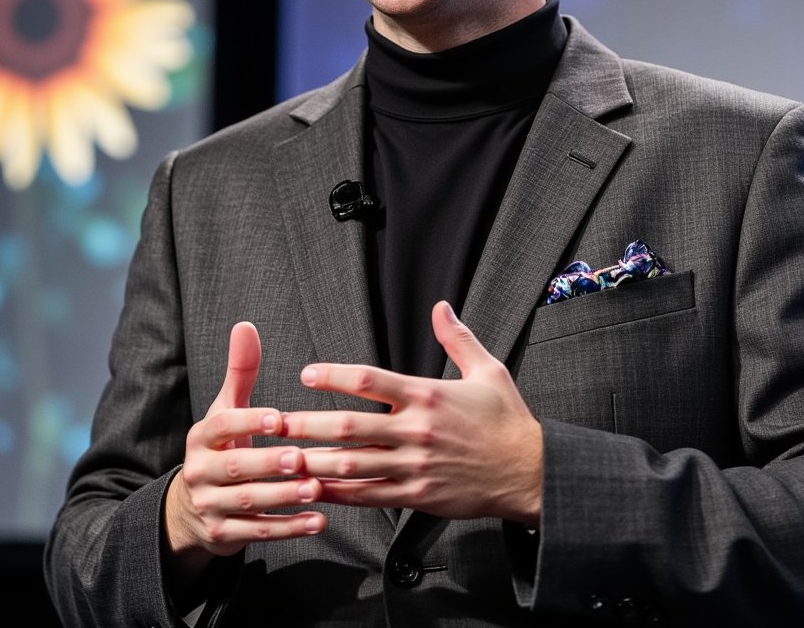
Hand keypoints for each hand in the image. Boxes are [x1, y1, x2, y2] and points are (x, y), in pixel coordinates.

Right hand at [163, 322, 324, 592]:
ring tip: (317, 489)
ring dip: (283, 497)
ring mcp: (210, 507)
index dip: (249, 422)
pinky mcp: (223, 536)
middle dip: (269, 463)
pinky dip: (289, 528)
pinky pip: (258, 533)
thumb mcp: (226, 409)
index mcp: (201, 438)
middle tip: (302, 458)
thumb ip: (240, 371)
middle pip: (235, 468)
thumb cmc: (223, 446)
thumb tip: (246, 325)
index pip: (222, 426)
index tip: (279, 419)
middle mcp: (200, 473)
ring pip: (248, 503)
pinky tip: (319, 520)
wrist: (192, 508)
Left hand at [280, 301, 542, 524]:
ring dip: (314, 461)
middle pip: (349, 426)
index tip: (306, 374)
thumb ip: (457, 338)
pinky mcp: (417, 497)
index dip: (333, 376)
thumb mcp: (488, 369)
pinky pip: (369, 496)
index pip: (370, 380)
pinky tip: (315, 491)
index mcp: (428, 395)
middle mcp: (416, 430)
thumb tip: (440, 306)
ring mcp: (414, 466)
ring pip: (352, 464)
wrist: (529, 471)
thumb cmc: (507, 420)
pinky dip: (339, 494)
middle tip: (274, 422)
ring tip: (282, 458)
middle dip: (307, 424)